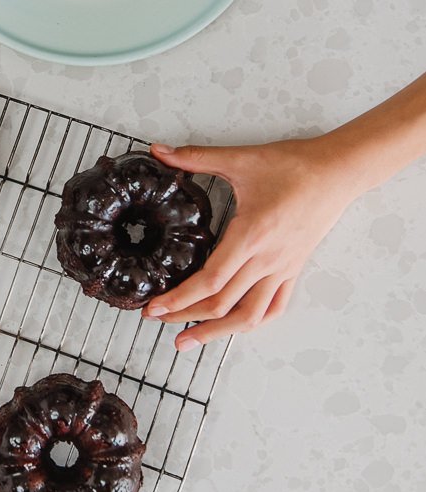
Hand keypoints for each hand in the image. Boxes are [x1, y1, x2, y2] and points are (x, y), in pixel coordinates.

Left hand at [141, 137, 359, 348]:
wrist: (337, 171)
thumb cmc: (293, 166)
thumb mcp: (240, 159)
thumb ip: (195, 158)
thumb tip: (158, 151)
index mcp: (250, 236)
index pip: (211, 281)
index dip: (180, 299)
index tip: (155, 308)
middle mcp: (267, 260)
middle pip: (223, 304)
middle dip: (185, 316)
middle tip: (157, 320)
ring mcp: (282, 268)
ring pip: (249, 315)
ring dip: (216, 331)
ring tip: (189, 340)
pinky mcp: (293, 269)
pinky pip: (274, 306)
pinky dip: (251, 321)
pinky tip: (233, 326)